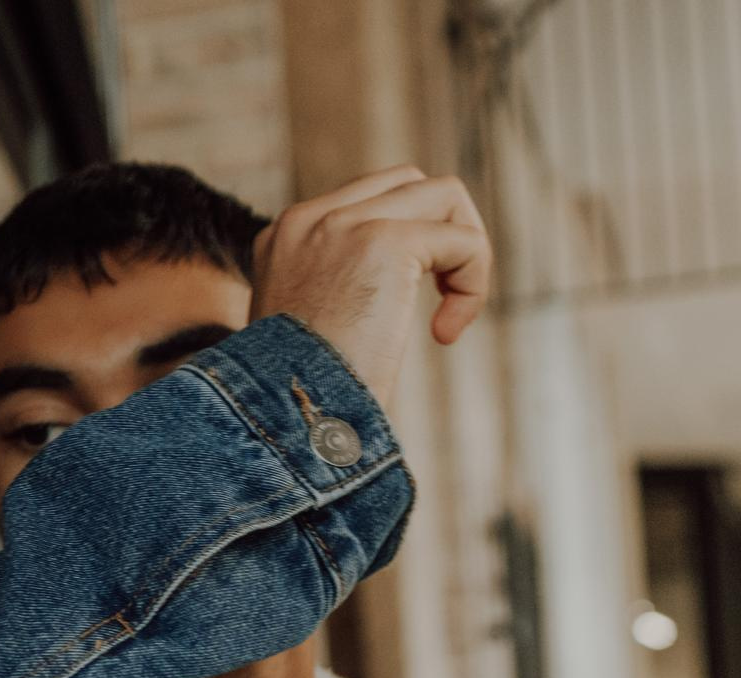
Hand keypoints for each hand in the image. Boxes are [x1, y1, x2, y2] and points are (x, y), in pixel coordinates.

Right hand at [250, 166, 491, 406]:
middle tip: (442, 299)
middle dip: (442, 233)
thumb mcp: (300, 328)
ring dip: (466, 251)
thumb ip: (333, 288)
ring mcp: (343, 224)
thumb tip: (384, 286)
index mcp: (282, 236)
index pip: (366, 200)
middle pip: (408, 182)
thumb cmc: (297, 400)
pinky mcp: (385, 241)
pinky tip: (446, 334)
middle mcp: (307, 220)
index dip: (405, 244)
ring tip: (453, 311)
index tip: (393, 313)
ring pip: (444, 196)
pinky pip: (463, 241)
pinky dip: (473, 285)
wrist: (285, 418)